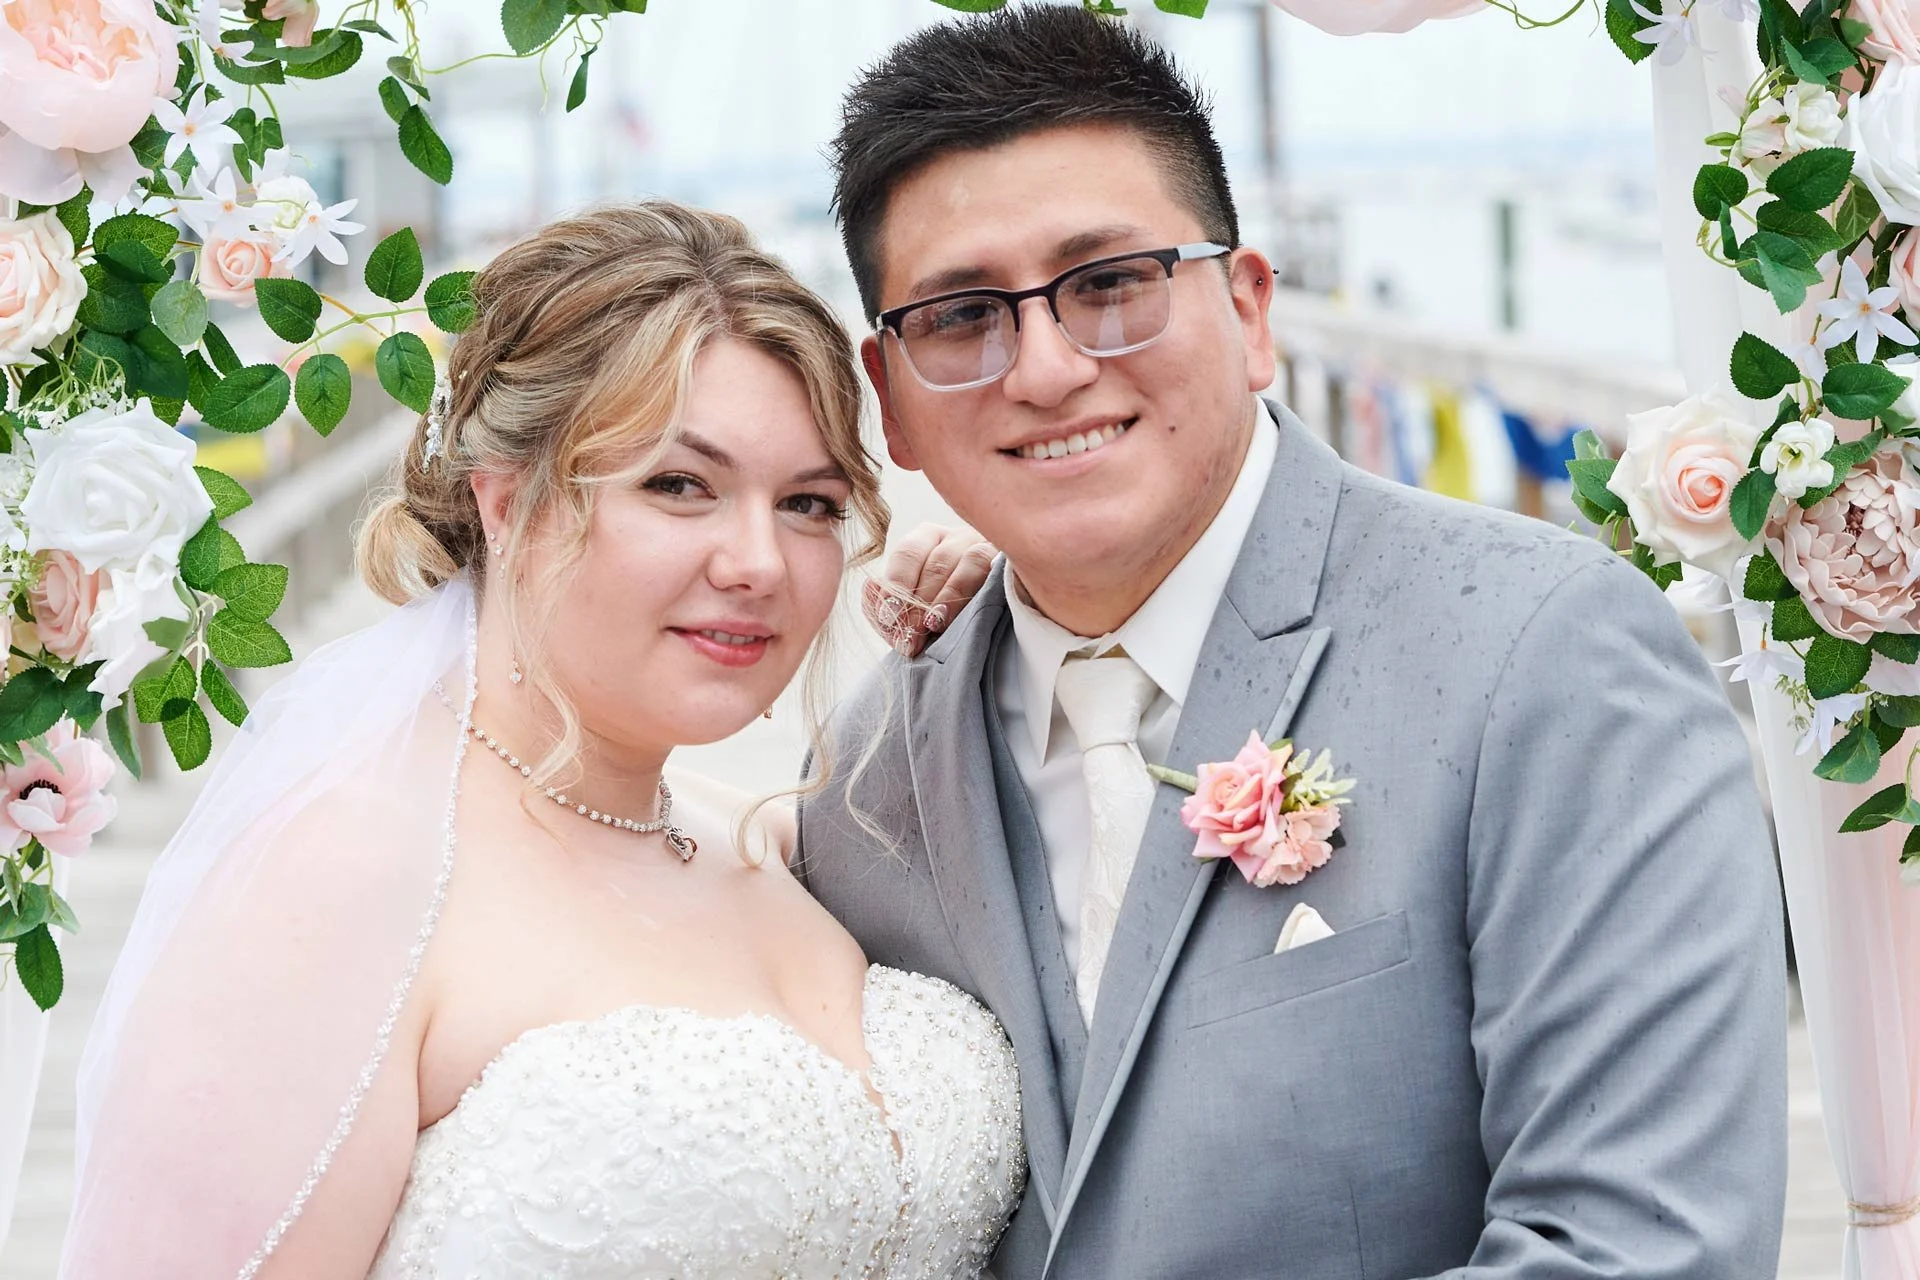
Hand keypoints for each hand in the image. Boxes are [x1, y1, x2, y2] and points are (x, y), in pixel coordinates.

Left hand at [863, 524, 996, 656]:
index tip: (889, 617)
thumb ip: (886, 602)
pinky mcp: (1009, 561)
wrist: (983, 626)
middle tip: (911, 636)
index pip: (907, 553)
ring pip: (969, 561)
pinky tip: (969, 612)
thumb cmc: (940, 613)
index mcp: (927, 539)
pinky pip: (994, 568)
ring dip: (950, 597)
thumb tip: (870, 587)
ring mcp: (987, 546)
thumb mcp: (910, 608)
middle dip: (920, 602)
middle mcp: (957, 536)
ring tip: (935, 625)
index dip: (896, 585)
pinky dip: (977, 590)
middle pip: (937, 562)